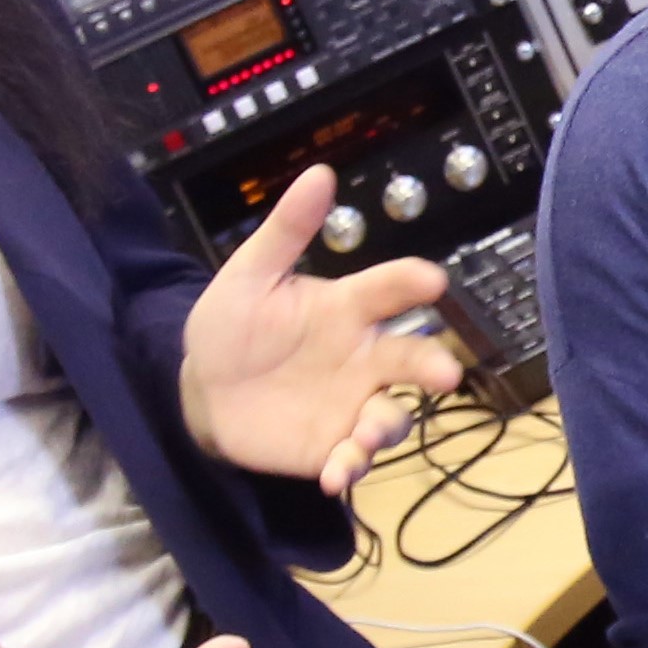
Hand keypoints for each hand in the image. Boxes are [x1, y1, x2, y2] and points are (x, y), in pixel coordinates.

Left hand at [178, 166, 465, 492]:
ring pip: (390, 416)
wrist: (202, 388)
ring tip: (371, 433)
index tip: (432, 280)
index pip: (388, 290)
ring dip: (388, 426)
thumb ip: (286, 229)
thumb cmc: (233, 324)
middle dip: (431, 366)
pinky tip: (335, 474)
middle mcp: (361, 357)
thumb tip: (319, 173)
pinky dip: (350, 469)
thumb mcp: (250, 273)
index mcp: (346, 309)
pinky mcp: (329, 447)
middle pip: (409, 359)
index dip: (411, 283)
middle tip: (445, 374)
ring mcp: (349, 405)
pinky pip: (352, 460)